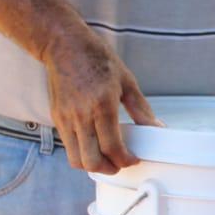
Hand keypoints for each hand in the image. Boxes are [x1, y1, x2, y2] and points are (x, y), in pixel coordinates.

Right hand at [43, 24, 157, 173]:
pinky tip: (94, 145)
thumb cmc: (97, 59)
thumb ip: (141, 109)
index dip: (125, 160)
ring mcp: (66, 117)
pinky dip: (81, 153)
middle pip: (91, 160)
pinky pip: (68, 146)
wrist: (64, 46)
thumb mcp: (126, 81)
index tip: (133, 159)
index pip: (112, 147)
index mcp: (102, 105)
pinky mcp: (57, 117)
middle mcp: (81, 115)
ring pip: (76, 158)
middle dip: (109, 168)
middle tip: (120, 164)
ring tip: (106, 159)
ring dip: (92, 165)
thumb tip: (157, 127)